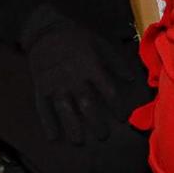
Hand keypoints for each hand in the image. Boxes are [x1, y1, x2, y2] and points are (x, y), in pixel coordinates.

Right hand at [22, 6, 134, 144]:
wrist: (45, 31)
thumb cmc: (77, 37)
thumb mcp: (100, 45)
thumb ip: (116, 63)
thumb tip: (132, 79)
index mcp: (91, 67)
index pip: (108, 91)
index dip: (117, 106)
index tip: (122, 118)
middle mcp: (74, 78)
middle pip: (88, 105)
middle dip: (96, 122)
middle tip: (103, 137)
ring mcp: (56, 84)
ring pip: (66, 110)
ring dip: (73, 127)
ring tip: (79, 142)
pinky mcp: (41, 87)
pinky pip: (44, 108)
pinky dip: (48, 123)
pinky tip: (52, 137)